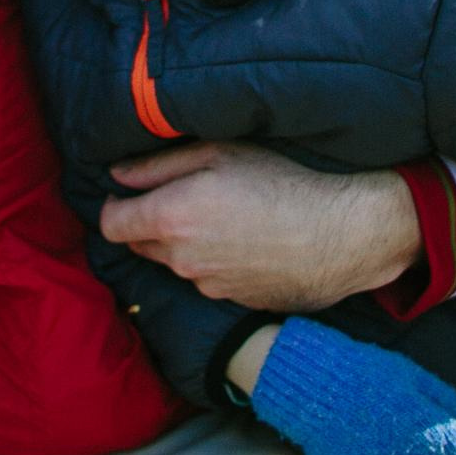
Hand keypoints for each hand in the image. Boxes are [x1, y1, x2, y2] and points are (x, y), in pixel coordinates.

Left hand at [101, 142, 417, 310]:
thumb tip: (118, 176)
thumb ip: (158, 166)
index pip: (112, 225)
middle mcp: (181, 260)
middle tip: (186, 196)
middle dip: (151, 223)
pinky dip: (217, 262)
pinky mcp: (235, 302)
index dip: (117, 206)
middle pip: (141, 246)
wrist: (343, 231)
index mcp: (170, 218)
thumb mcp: (219, 152)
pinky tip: (248, 240)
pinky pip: (210, 279)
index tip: (132, 191)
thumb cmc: (283, 179)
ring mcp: (208, 286)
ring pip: (178, 263)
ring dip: (187, 243)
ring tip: (227, 216)